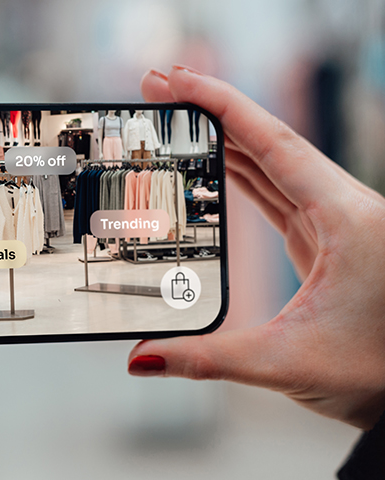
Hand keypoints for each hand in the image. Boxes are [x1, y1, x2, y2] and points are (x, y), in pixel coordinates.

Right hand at [129, 66, 384, 429]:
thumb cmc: (379, 374)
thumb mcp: (283, 362)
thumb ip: (204, 359)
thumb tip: (142, 358)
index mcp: (347, 220)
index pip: (273, 145)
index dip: (221, 105)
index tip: (177, 81)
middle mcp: (346, 210)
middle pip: (268, 142)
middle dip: (211, 112)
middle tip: (159, 89)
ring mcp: (337, 223)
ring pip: (273, 165)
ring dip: (225, 140)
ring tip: (177, 121)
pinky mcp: (327, 241)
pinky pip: (278, 192)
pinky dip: (242, 174)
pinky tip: (216, 166)